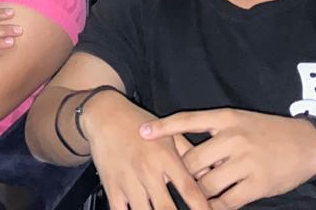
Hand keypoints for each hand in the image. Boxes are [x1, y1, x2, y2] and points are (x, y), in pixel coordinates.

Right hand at [81, 91, 211, 209]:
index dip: (203, 208)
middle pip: (166, 208)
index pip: (189, 190)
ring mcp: (128, 180)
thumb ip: (190, 155)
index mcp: (165, 158)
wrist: (104, 115)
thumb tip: (210, 174)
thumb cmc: (138, 123)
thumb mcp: (169, 134)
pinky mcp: (112, 186)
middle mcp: (147, 171)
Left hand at [139, 109, 315, 209]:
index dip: (162, 127)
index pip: (187, 120)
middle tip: (178, 180)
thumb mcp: (239, 122)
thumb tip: (183, 150)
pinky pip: (227, 201)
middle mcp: (233, 138)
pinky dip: (215, 206)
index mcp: (226, 118)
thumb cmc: (266, 133)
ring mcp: (246, 162)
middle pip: (192, 160)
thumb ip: (213, 132)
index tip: (141, 132)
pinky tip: (211, 207)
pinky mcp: (258, 184)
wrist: (307, 145)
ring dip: (199, 191)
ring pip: (207, 183)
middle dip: (184, 173)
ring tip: (196, 194)